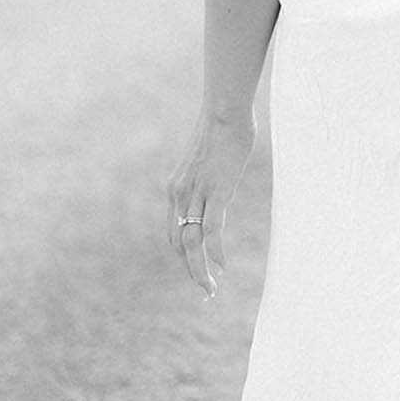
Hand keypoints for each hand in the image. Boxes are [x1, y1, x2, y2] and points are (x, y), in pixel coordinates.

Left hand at [165, 111, 254, 295]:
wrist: (224, 110)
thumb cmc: (222, 128)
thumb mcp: (208, 159)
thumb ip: (208, 176)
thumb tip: (219, 176)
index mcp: (175, 189)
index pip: (175, 232)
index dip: (185, 255)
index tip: (201, 269)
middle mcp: (180, 195)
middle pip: (180, 244)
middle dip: (192, 270)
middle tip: (206, 290)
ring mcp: (196, 194)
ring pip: (193, 243)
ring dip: (201, 270)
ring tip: (211, 289)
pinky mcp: (216, 191)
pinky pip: (212, 230)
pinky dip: (216, 252)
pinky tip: (223, 267)